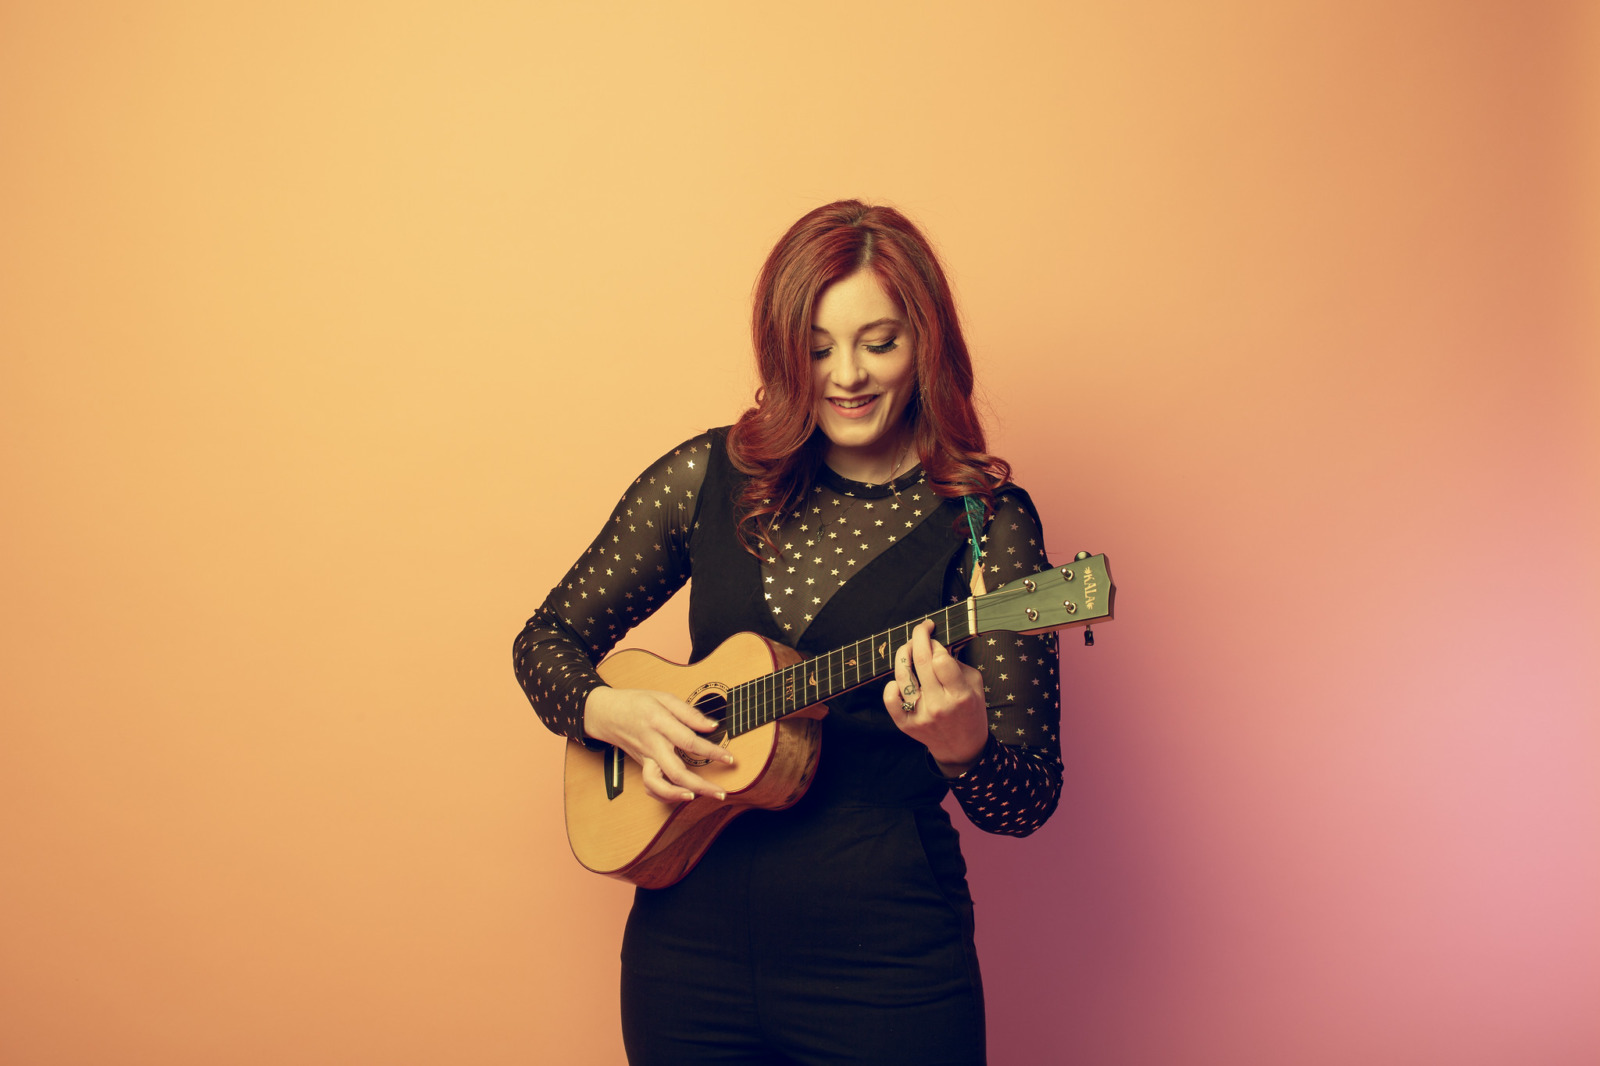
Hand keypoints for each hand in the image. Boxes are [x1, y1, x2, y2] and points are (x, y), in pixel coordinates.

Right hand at [582, 686, 734, 803]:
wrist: (605, 713)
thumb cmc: (636, 702)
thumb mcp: (663, 697)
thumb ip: (688, 712)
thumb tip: (712, 726)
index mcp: (659, 723)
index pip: (688, 742)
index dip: (711, 752)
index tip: (729, 759)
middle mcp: (652, 745)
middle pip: (675, 772)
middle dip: (700, 786)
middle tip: (721, 793)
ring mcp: (645, 758)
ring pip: (657, 785)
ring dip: (678, 796)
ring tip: (698, 798)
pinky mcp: (642, 766)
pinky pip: (650, 787)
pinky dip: (665, 795)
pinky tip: (683, 794)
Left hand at [883, 620, 989, 776]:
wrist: (962, 748)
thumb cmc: (970, 711)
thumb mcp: (975, 685)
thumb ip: (957, 664)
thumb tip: (934, 644)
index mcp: (960, 695)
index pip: (941, 660)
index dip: (936, 644)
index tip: (937, 640)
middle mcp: (939, 705)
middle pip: (921, 662)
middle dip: (918, 637)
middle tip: (921, 629)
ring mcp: (920, 716)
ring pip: (902, 676)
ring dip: (904, 655)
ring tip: (909, 649)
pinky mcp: (906, 725)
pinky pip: (890, 700)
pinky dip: (891, 685)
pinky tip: (900, 681)